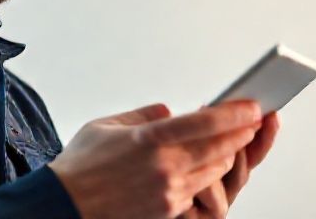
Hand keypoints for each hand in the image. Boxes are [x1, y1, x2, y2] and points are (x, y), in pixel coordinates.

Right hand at [47, 101, 262, 218]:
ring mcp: (167, 192)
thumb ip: (143, 115)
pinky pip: (198, 190)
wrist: (63, 207)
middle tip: (252, 121)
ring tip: (233, 141)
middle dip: (240, 133)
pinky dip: (206, 175)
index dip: (233, 113)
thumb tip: (169, 112)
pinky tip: (207, 165)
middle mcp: (162, 166)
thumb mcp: (107, 125)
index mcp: (148, 139)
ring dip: (227, 155)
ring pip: (214, 170)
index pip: (203, 122)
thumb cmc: (79, 165)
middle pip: (218, 147)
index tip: (252, 106)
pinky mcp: (167, 211)